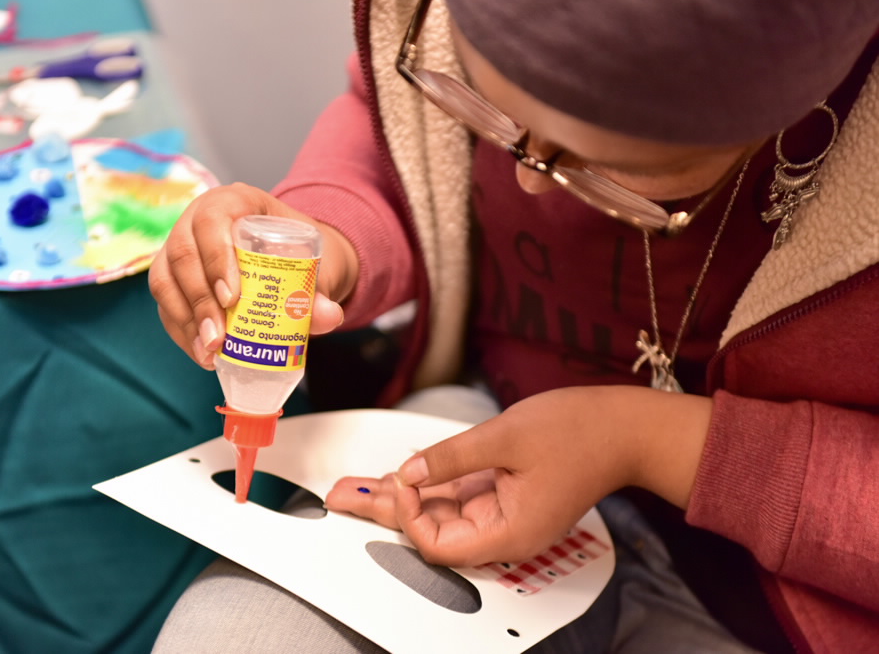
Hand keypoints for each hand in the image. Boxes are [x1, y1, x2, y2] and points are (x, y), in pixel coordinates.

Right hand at [148, 183, 358, 367]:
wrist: (294, 261)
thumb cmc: (302, 255)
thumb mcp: (318, 266)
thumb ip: (322, 290)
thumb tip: (327, 316)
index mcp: (235, 201)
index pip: (213, 219)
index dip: (216, 257)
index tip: (233, 298)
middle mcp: (198, 219)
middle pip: (183, 253)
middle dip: (199, 301)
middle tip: (219, 337)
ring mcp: (180, 247)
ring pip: (166, 280)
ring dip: (186, 321)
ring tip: (210, 353)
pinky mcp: (173, 277)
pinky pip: (166, 303)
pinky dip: (182, 331)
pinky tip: (203, 353)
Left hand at [326, 386, 711, 566]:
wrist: (625, 425)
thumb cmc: (580, 432)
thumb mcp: (504, 437)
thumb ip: (450, 458)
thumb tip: (408, 473)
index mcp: (510, 532)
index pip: (440, 544)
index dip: (411, 516)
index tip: (398, 482)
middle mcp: (505, 531)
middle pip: (433, 530)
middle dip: (388, 510)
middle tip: (344, 496)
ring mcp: (505, 513)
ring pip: (441, 511)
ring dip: (403, 496)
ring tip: (356, 487)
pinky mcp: (505, 494)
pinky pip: (458, 495)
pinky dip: (429, 483)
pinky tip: (399, 475)